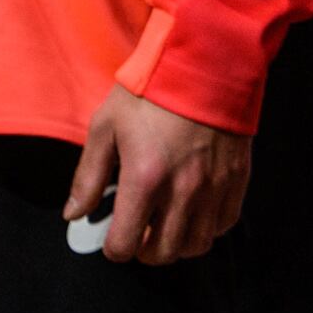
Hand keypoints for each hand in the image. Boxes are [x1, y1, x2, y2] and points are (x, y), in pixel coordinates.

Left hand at [64, 86, 252, 262]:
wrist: (208, 59)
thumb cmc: (152, 90)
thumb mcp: (106, 126)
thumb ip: (87, 176)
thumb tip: (74, 214)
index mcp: (144, 179)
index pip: (123, 245)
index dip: (113, 247)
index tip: (112, 234)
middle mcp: (183, 190)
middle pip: (161, 253)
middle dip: (143, 250)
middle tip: (138, 232)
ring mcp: (214, 186)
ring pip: (196, 244)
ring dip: (177, 243)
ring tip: (167, 225)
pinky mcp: (238, 177)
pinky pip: (225, 223)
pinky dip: (208, 227)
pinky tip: (195, 210)